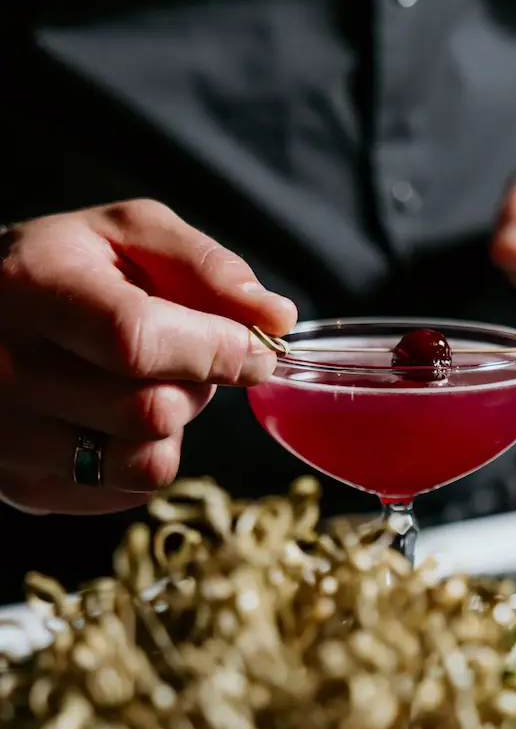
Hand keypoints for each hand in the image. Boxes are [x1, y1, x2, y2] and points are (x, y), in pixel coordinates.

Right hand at [0, 200, 296, 514]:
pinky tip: (114, 418)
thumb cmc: (63, 271)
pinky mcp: (28, 486)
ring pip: (146, 464)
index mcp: (32, 290)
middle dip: (196, 385)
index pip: (135, 340)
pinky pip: (129, 493)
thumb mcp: (126, 235)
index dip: (213, 350)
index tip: (252, 349)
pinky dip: (144, 457)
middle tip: (184, 358)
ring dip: (173, 428)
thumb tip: (275, 319)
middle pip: (151, 411)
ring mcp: (12, 438)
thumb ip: (205, 266)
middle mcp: (8, 371)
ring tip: (145, 387)